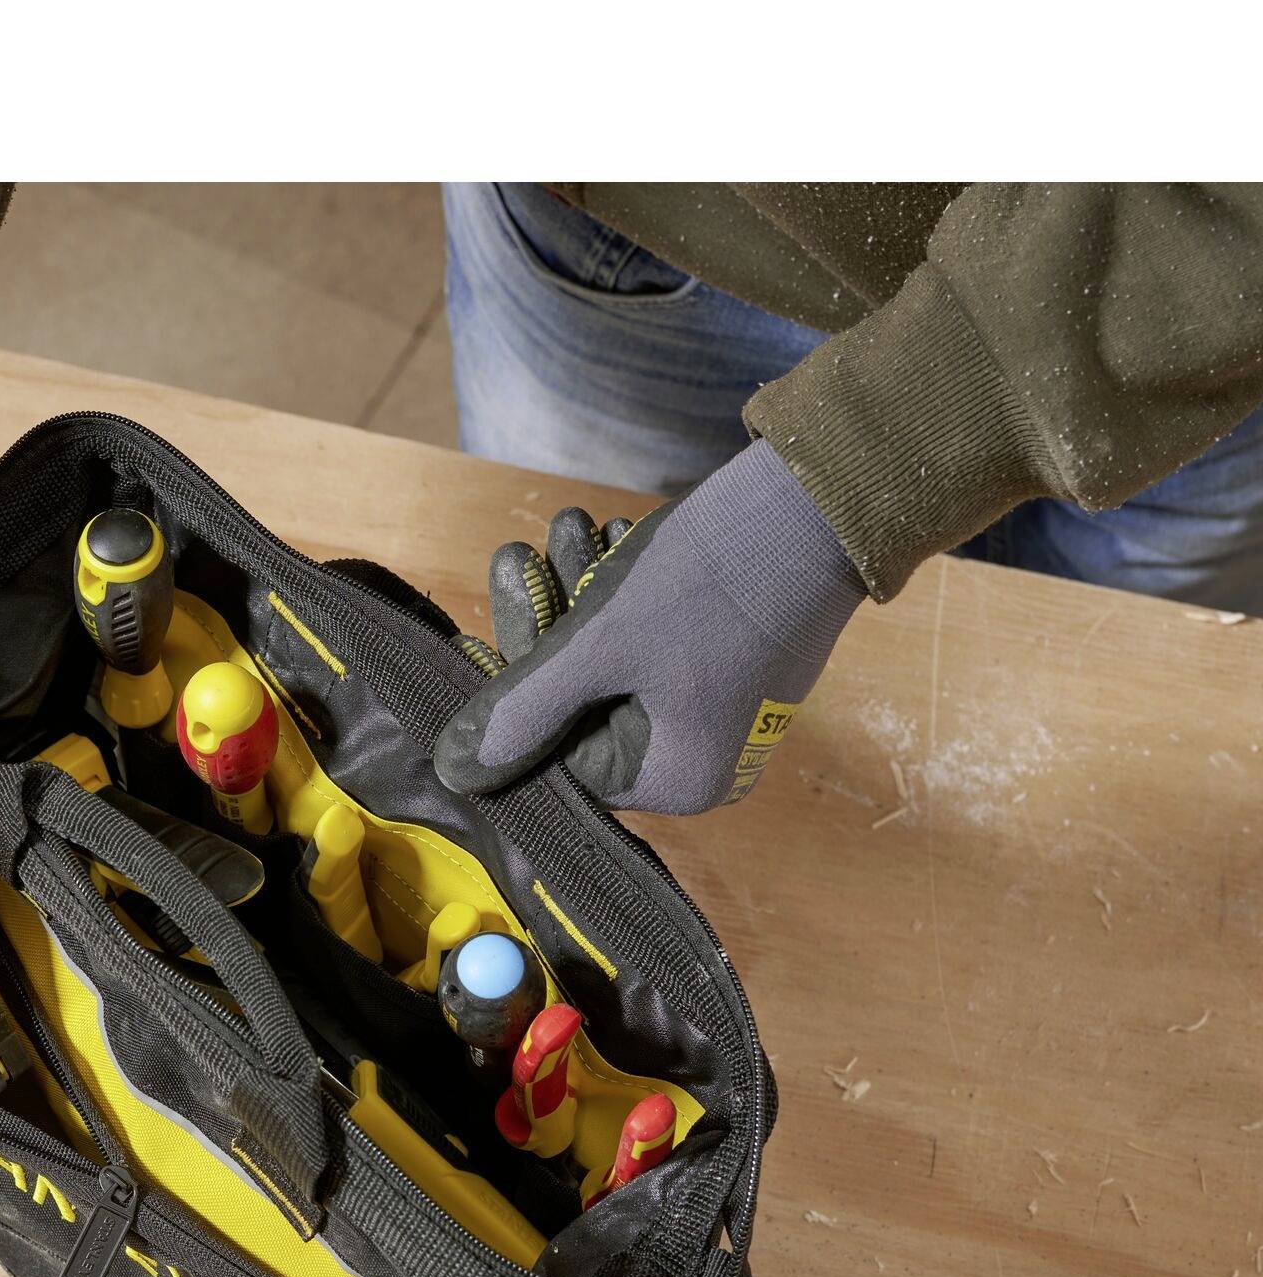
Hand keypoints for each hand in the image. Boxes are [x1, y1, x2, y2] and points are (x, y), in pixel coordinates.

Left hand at [434, 440, 865, 813]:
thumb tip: (455, 772)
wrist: (821, 496)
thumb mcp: (596, 647)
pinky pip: (651, 640)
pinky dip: (621, 592)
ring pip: (612, 664)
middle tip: (518, 551)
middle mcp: (702, 757)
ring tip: (569, 524)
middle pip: (584, 708)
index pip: (562, 759)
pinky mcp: (728, 657)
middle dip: (547, 627)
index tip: (479, 634)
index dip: (517, 698)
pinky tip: (613, 532)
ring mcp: (718, 706)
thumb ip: (522, 710)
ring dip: (578, 593)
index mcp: (675, 780)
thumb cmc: (707, 581)